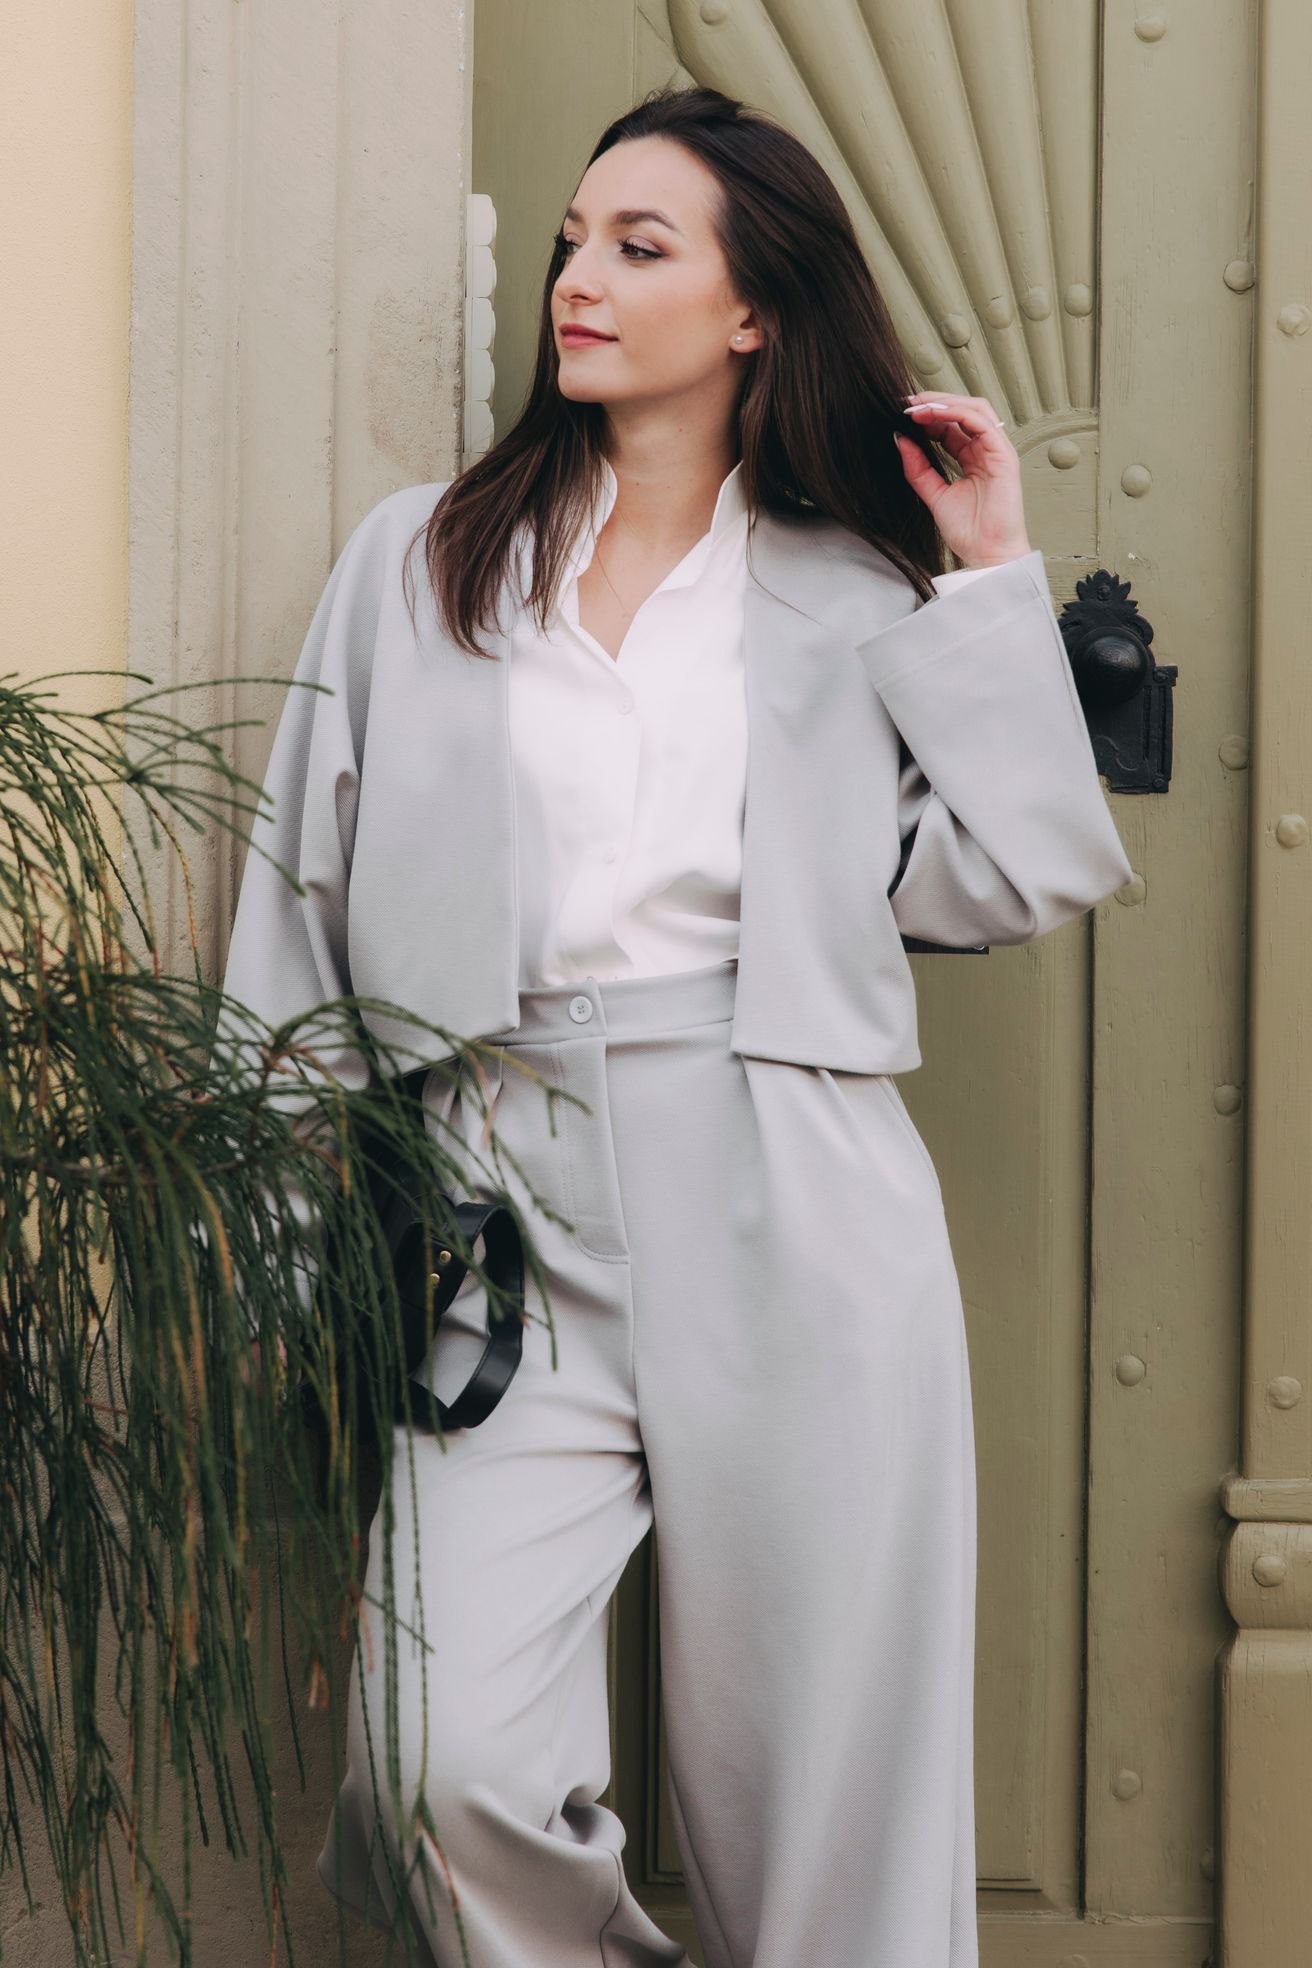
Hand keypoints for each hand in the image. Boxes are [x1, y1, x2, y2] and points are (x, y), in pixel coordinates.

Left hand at [893, 391, 1031, 569]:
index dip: (928, 415)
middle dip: (935, 402)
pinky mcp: (1003, 455)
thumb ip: (917, 468)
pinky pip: (980, 422)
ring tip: (918, 406)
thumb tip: (900, 440)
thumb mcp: (933, 494)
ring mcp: (997, 451)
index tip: (903, 414)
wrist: (987, 554)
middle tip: (908, 403)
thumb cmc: (969, 532)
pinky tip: (934, 415)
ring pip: (974, 409)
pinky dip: (956, 413)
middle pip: (964, 410)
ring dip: (944, 403)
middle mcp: (986, 450)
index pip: (951, 425)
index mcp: (972, 458)